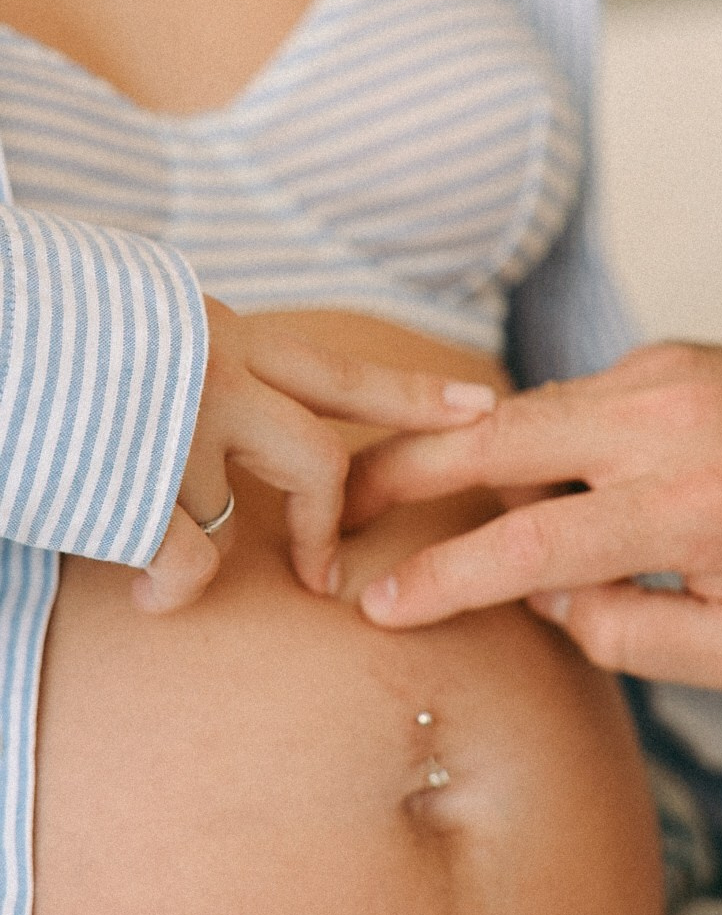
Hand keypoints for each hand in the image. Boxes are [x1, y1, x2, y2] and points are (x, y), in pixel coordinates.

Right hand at [132, 297, 495, 612]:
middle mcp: (212, 372)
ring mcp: (177, 426)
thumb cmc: (25, 338)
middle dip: (321, 528)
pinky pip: (190, 568)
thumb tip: (231, 405)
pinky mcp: (136, 486)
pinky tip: (141, 590)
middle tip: (322, 574)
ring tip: (145, 557)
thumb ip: (192, 360)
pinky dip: (169, 590)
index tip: (482, 407)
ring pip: (235, 526)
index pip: (337, 376)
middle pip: (317, 465)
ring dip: (196, 554)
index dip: (412, 398)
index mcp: (219, 333)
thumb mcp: (130, 324)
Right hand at [345, 322, 721, 690]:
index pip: (533, 545)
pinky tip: (510, 481)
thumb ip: (641, 642)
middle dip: (400, 472)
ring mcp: (660, 377)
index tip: (378, 604)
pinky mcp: (658, 359)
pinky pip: (565, 407)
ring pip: (520, 416)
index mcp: (697, 510)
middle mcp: (669, 425)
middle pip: (495, 441)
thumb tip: (546, 600)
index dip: (445, 580)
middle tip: (327, 502)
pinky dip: (524, 445)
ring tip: (381, 491)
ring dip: (451, 455)